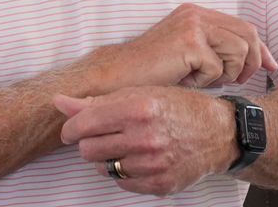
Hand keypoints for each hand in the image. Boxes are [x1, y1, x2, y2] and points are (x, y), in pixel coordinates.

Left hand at [54, 88, 237, 196]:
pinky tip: (136, 159)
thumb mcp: (138, 94)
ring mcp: (154, 164)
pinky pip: (123, 183)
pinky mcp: (161, 183)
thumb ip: (95, 102)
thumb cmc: (176, 107)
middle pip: (88, 150)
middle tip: (101, 137)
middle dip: (88, 143)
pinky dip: (124, 172)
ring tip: (123, 146)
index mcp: (136, 108)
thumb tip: (58, 102)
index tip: (71, 131)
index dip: (70, 129)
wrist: (219, 133)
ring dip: (107, 158)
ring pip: (104, 168)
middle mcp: (144, 137)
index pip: (83, 125)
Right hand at [100, 3, 276, 89]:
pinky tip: (186, 80)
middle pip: (248, 34)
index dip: (261, 48)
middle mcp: (195, 14)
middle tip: (239, 80)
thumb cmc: (153, 70)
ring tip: (203, 80)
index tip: (271, 66)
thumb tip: (255, 60)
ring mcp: (192, 26)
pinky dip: (205, 81)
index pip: (243, 25)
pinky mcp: (189, 43)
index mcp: (196, 13)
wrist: (120, 74)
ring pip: (238, 51)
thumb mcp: (189, 53)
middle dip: (252, 62)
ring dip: (227, 73)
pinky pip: (217, 68)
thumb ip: (216, 48)